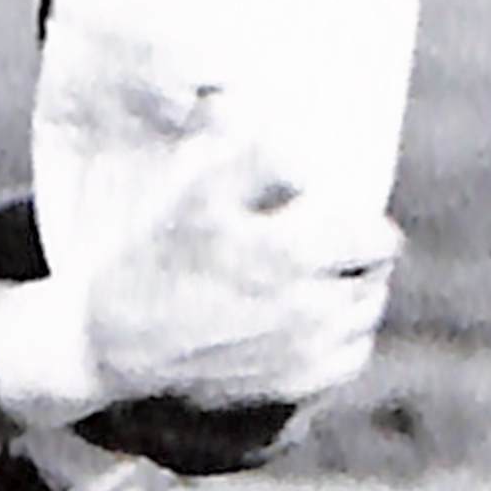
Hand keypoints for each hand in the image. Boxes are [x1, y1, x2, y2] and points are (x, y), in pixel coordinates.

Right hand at [78, 131, 398, 414]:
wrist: (114, 344)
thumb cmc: (153, 255)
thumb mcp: (189, 188)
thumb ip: (237, 142)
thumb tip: (265, 104)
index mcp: (282, 249)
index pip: (373, 234)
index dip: (363, 216)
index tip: (345, 209)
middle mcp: (300, 303)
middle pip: (376, 268)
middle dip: (364, 246)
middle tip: (341, 238)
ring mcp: (299, 350)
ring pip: (368, 308)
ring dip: (358, 287)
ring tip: (328, 275)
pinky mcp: (293, 385)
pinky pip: (352, 353)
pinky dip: (344, 334)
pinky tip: (317, 319)